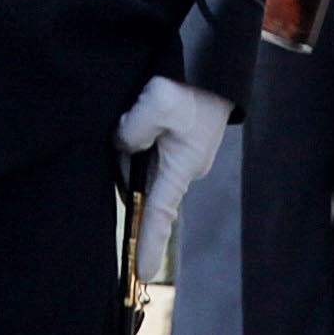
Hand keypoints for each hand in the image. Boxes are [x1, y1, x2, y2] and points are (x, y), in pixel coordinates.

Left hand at [115, 75, 233, 285]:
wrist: (215, 61)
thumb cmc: (192, 85)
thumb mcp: (159, 103)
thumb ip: (133, 131)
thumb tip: (123, 142)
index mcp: (181, 168)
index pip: (160, 214)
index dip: (149, 243)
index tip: (141, 273)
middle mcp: (180, 166)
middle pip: (139, 183)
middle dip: (122, 168)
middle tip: (118, 134)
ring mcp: (178, 150)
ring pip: (139, 159)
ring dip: (126, 145)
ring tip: (128, 113)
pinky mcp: (173, 133)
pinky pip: (145, 141)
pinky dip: (133, 134)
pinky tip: (129, 113)